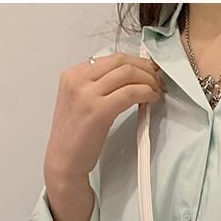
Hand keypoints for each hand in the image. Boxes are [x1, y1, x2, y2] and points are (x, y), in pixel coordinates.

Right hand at [45, 53, 162, 204]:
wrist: (63, 163)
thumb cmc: (73, 138)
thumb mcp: (78, 101)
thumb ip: (95, 85)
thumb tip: (125, 77)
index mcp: (72, 74)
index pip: (110, 58)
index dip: (134, 61)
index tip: (147, 70)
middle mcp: (78, 79)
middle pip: (120, 61)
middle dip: (144, 67)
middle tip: (156, 78)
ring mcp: (87, 94)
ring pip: (127, 73)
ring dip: (148, 80)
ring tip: (156, 90)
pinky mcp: (99, 110)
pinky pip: (130, 93)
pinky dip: (145, 93)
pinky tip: (151, 99)